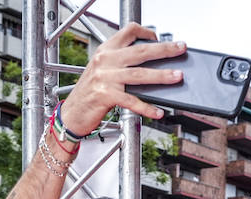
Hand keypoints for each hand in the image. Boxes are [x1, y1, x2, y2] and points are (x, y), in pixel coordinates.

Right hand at [59, 25, 185, 133]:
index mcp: (105, 50)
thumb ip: (120, 63)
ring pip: (140, 74)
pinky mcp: (106, 96)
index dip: (147, 32)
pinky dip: (147, 107)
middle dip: (164, 50)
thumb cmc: (88, 93)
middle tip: (180, 49)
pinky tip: (158, 111)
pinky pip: (132, 101)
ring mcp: (105, 78)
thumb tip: (150, 64)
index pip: (129, 31)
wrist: (71, 114)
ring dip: (162, 76)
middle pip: (141, 51)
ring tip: (177, 76)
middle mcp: (105, 61)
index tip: (159, 37)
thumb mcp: (101, 71)